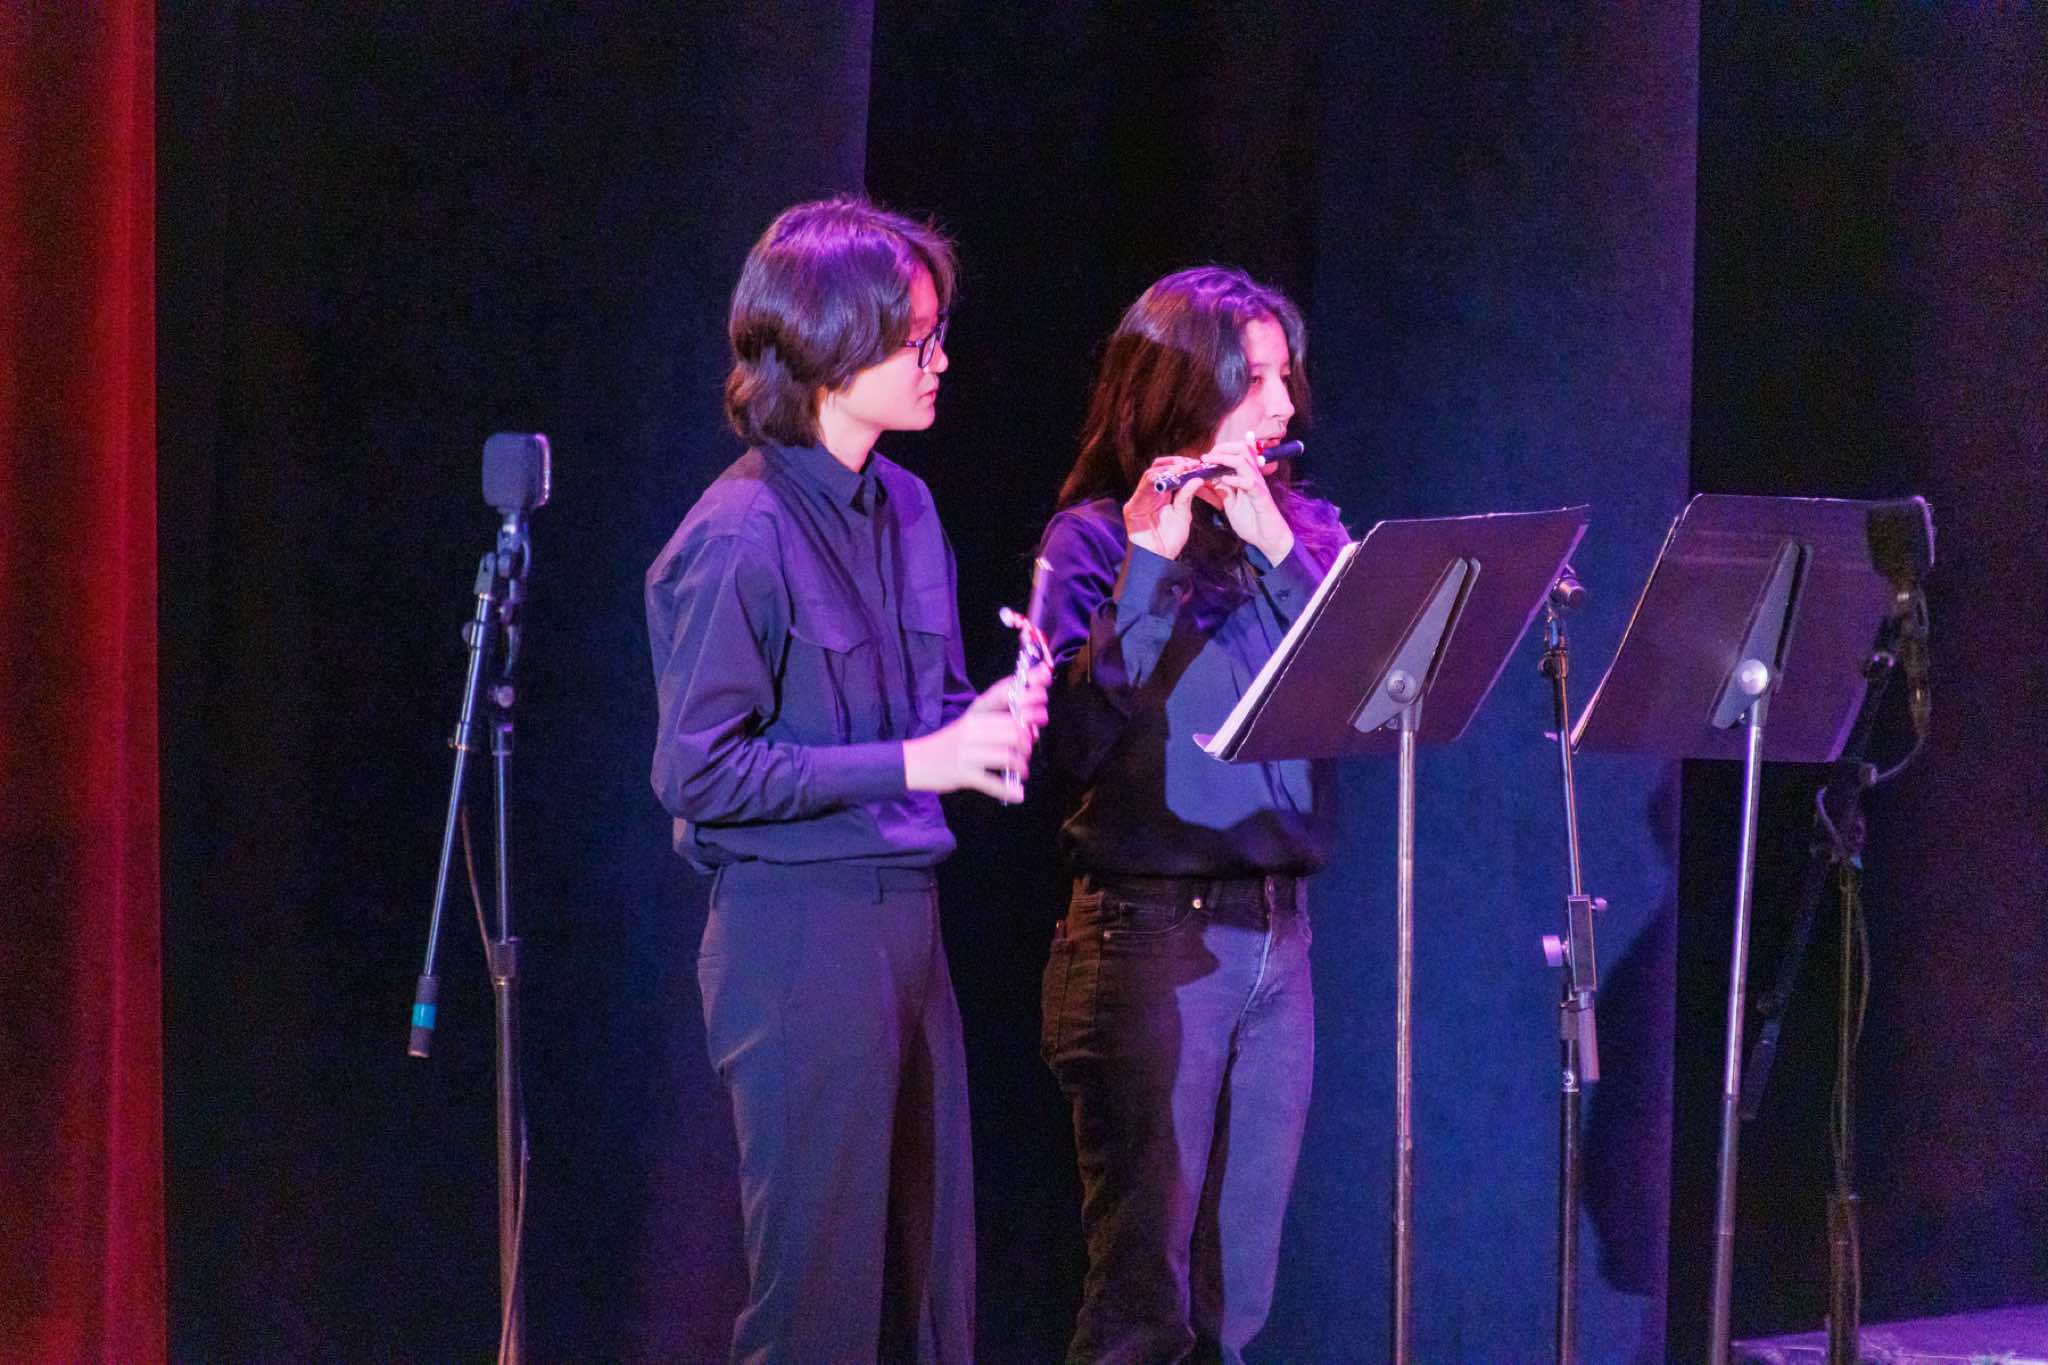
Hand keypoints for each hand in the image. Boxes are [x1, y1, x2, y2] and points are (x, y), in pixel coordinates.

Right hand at [903, 667, 1049, 800]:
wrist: (916, 761)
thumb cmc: (952, 742)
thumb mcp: (971, 723)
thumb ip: (999, 719)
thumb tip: (1034, 724)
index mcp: (976, 713)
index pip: (1004, 693)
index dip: (1028, 690)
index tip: (1044, 689)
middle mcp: (972, 729)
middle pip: (1013, 729)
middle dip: (1028, 740)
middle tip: (1028, 748)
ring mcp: (967, 752)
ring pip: (1007, 756)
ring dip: (1021, 765)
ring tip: (1021, 770)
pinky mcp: (963, 774)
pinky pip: (992, 782)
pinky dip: (1008, 790)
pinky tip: (1018, 794)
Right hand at [1125, 458, 1207, 560]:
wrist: (1158, 560)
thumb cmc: (1169, 541)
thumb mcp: (1183, 515)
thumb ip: (1187, 497)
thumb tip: (1197, 479)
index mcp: (1160, 496)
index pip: (1167, 472)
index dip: (1180, 465)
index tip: (1196, 464)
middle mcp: (1148, 495)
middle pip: (1157, 469)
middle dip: (1174, 463)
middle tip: (1190, 464)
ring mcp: (1139, 500)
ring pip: (1149, 475)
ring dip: (1167, 469)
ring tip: (1182, 469)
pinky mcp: (1132, 508)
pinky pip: (1143, 488)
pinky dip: (1156, 479)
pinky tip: (1170, 477)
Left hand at [1200, 431, 1294, 564]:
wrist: (1268, 540)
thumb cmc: (1253, 522)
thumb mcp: (1231, 505)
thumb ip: (1223, 491)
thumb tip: (1212, 479)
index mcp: (1247, 477)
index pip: (1238, 453)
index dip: (1221, 450)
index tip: (1205, 457)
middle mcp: (1254, 478)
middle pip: (1243, 449)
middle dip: (1223, 448)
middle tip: (1207, 456)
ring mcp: (1258, 486)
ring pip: (1245, 462)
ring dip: (1225, 459)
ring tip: (1210, 462)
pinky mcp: (1261, 498)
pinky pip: (1250, 484)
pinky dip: (1236, 480)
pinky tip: (1224, 480)